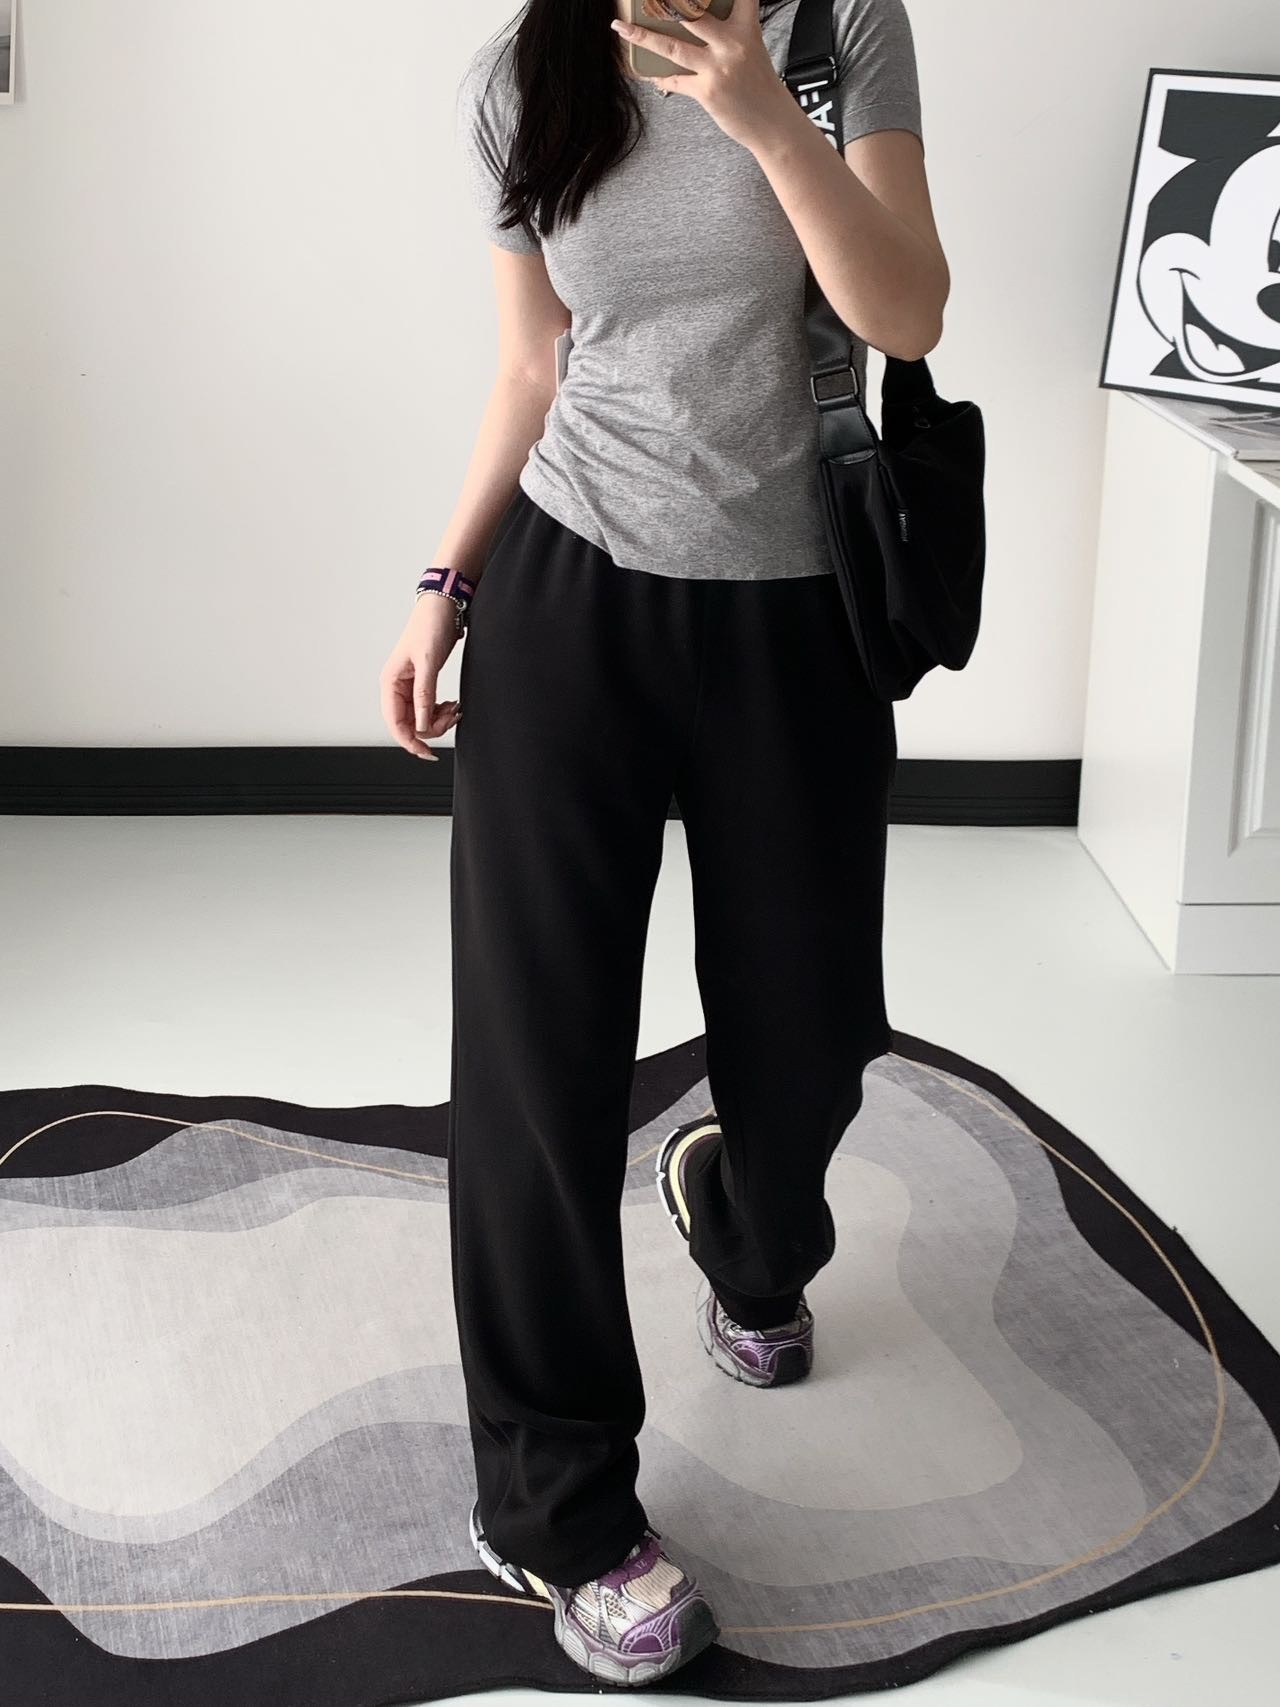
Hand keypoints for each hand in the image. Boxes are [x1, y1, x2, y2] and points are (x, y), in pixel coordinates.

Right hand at [379, 594, 462, 762]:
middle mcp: (397, 687)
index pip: (395, 723)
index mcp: (390, 682)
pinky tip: (452, 705)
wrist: (443, 607)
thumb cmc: (430, 627)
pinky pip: (428, 708)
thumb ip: (423, 695)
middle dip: (432, 726)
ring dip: (439, 719)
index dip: (410, 741)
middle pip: (409, 724)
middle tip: (453, 717)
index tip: (428, 753)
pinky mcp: (423, 683)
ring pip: (420, 717)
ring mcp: (409, 686)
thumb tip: (420, 724)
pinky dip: (441, 711)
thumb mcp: (429, 663)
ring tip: (455, 708)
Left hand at [611, 0, 791, 151]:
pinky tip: (648, 74)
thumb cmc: (760, 86)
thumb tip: (691, 26)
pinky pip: (675, 80)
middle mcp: (731, 44)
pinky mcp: (707, 92)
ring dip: (642, 37)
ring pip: (672, 47)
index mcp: (746, 28)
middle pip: (691, 12)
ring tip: (621, 28)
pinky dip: (660, 77)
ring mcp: (718, 68)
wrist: (773, 124)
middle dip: (665, 2)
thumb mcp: (751, 49)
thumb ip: (727, 33)